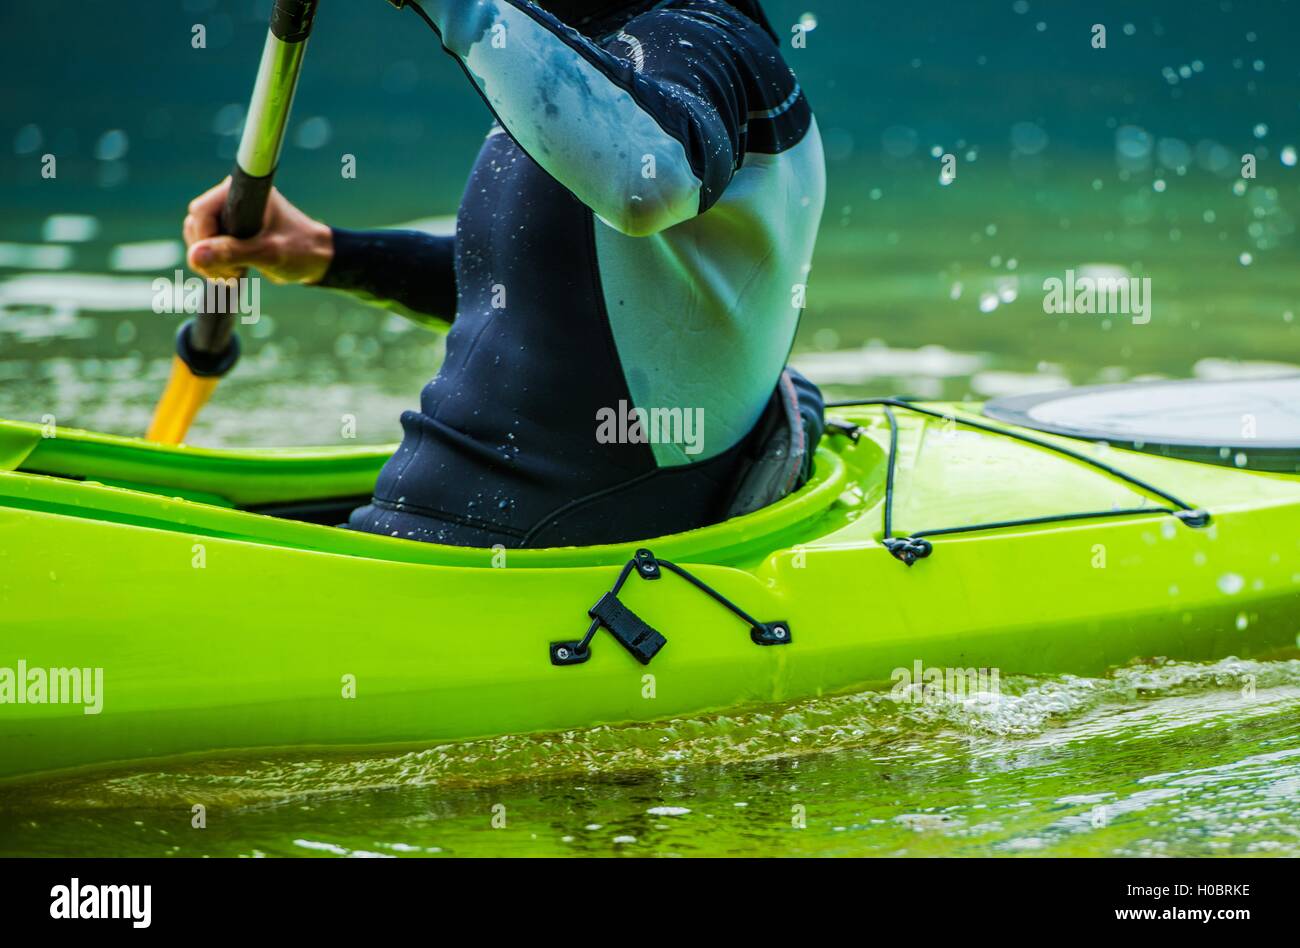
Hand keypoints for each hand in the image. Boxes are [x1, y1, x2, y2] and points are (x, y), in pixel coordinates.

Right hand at [183, 178, 333, 284]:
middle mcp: (230, 198)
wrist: (316, 259)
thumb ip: (233, 253)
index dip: (205, 238)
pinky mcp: (228, 231)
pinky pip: (205, 248)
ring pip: (198, 239)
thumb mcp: (269, 253)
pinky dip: (214, 264)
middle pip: (195, 227)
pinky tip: (233, 273)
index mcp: (242, 192)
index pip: (201, 211)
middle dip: (208, 255)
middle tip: (234, 272)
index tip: (227, 258)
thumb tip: (195, 255)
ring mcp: (227, 216)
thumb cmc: (300, 250)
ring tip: (237, 273)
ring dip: (211, 262)